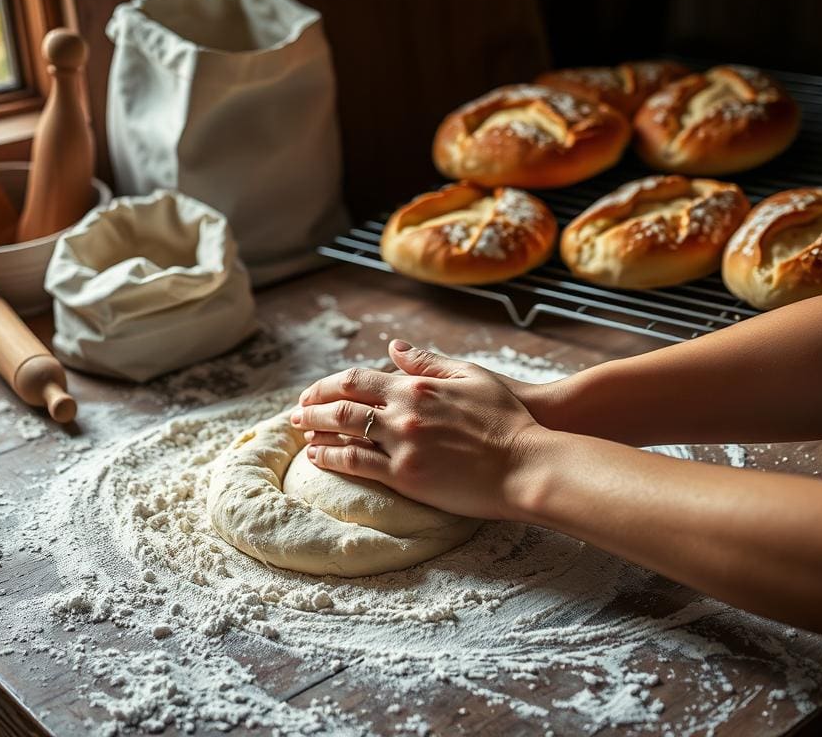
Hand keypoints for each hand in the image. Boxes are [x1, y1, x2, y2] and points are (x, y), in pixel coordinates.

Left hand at [290, 340, 550, 519]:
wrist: (525, 464)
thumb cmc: (507, 419)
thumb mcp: (471, 376)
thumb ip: (428, 362)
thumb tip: (394, 345)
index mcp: (416, 386)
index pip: (358, 379)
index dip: (329, 385)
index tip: (315, 391)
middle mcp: (403, 411)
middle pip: (342, 404)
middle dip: (313, 405)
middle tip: (296, 411)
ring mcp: (402, 444)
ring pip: (343, 433)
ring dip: (315, 430)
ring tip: (299, 433)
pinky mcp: (406, 476)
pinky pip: (357, 465)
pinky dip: (332, 459)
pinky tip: (318, 458)